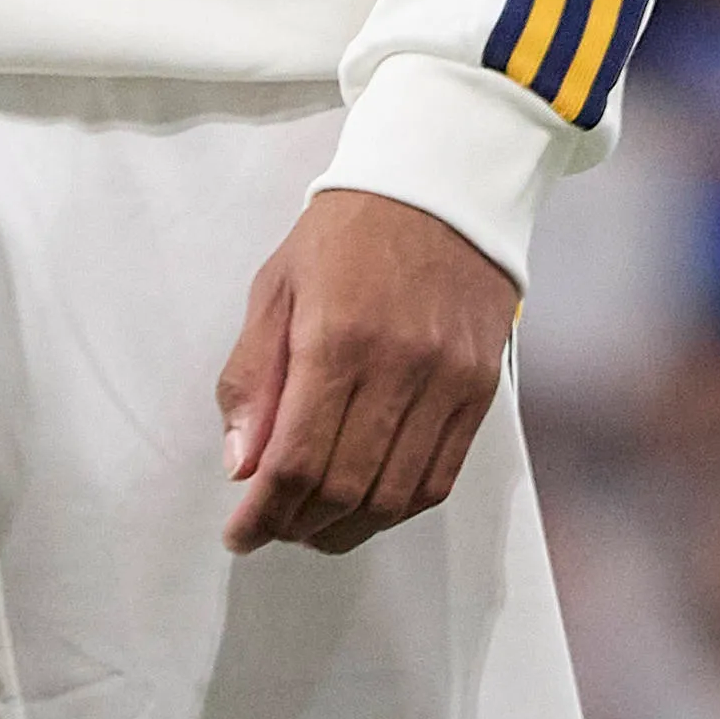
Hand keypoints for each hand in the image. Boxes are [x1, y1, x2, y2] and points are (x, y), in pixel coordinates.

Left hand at [219, 186, 519, 554]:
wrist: (442, 185)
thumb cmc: (346, 233)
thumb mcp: (275, 288)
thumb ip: (252, 379)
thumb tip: (243, 466)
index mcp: (336, 339)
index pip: (296, 460)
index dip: (262, 514)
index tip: (239, 533)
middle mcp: (399, 366)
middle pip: (344, 488)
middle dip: (297, 525)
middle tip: (271, 528)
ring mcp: (447, 380)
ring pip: (396, 495)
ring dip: (347, 528)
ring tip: (314, 525)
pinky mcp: (480, 387)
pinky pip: (441, 476)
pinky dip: (399, 508)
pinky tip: (368, 504)